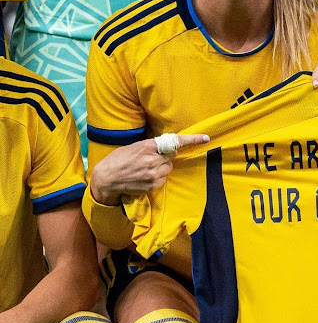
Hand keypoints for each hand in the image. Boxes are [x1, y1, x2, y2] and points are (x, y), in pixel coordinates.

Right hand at [89, 133, 208, 205]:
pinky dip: (158, 176)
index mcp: (148, 146)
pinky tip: (145, 176)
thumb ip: (152, 146)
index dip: (192, 139)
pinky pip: (164, 178)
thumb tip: (168, 147)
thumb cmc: (118, 159)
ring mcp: (154, 174)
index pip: (174, 142)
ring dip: (162, 167)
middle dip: (165, 156)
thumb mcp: (134, 146)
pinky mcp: (153, 185)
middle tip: (151, 157)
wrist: (106, 178)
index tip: (205, 138)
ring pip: (169, 167)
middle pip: (172, 155)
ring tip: (145, 168)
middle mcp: (153, 160)